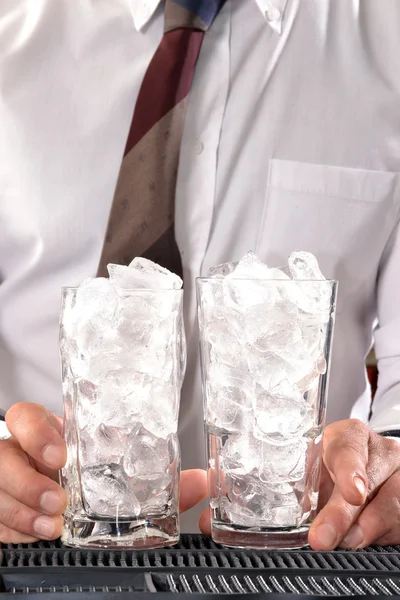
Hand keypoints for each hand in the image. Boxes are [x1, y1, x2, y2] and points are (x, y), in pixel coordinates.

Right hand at [0, 402, 207, 543]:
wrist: (59, 496)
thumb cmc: (90, 473)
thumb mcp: (116, 470)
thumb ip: (157, 477)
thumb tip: (201, 482)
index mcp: (48, 433)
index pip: (24, 417)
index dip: (35, 432)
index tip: (60, 453)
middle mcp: (22, 454)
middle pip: (3, 456)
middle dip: (27, 481)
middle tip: (59, 502)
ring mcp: (7, 481)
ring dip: (22, 512)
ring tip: (52, 526)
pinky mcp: (2, 509)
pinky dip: (15, 531)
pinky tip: (38, 536)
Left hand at [309, 419, 399, 549]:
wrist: (364, 469)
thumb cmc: (334, 466)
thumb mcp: (318, 464)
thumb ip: (309, 483)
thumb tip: (295, 516)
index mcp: (352, 436)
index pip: (350, 450)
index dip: (351, 473)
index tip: (352, 494)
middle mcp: (383, 452)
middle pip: (370, 484)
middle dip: (345, 515)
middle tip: (324, 537)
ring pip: (392, 506)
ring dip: (366, 530)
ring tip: (345, 541)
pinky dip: (381, 537)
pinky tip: (363, 539)